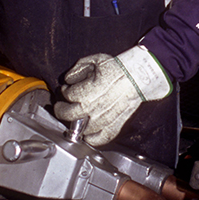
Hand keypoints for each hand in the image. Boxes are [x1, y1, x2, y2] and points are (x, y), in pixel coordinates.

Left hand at [53, 46, 170, 146]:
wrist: (138, 76)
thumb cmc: (119, 67)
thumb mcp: (96, 60)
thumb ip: (78, 68)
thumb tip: (69, 78)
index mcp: (87, 92)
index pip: (68, 94)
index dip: (65, 90)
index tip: (67, 88)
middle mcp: (93, 107)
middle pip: (69, 114)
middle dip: (61, 110)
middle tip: (60, 107)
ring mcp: (104, 118)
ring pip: (82, 128)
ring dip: (73, 124)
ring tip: (73, 119)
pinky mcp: (115, 124)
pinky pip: (101, 138)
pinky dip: (92, 139)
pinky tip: (87, 134)